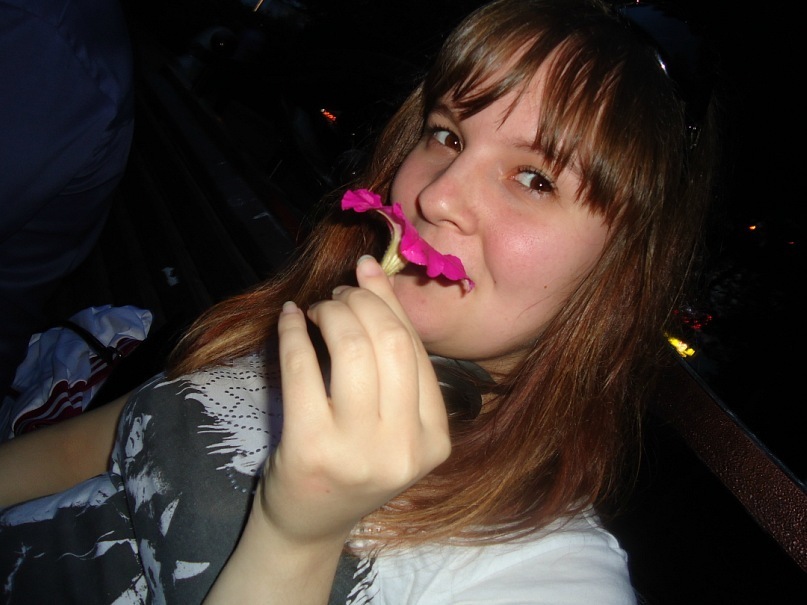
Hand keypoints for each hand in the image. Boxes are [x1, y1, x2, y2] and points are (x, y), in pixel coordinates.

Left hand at [263, 255, 450, 545]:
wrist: (309, 524)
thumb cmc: (352, 462)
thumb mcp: (389, 418)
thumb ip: (392, 354)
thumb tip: (374, 270)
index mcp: (435, 440)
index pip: (415, 350)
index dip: (388, 304)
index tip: (365, 278)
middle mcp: (404, 449)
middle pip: (390, 343)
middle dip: (361, 303)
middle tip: (339, 295)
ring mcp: (358, 452)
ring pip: (352, 349)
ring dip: (331, 313)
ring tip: (318, 310)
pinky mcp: (310, 449)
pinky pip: (302, 368)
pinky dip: (293, 333)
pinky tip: (288, 319)